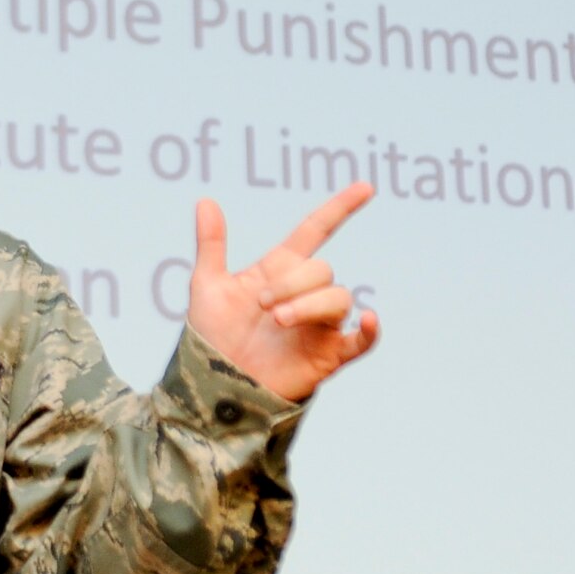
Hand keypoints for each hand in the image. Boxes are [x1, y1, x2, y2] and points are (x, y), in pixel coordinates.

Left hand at [186, 183, 380, 401]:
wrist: (213, 385)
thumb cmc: (212, 338)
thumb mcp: (207, 287)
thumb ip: (211, 245)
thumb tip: (205, 201)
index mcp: (280, 271)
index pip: (317, 231)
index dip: (340, 209)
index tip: (364, 188)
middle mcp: (305, 294)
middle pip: (321, 269)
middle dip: (292, 283)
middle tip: (262, 306)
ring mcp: (319, 325)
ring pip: (338, 298)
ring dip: (309, 305)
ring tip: (277, 321)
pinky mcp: (328, 355)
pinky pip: (362, 341)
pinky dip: (370, 331)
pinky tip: (368, 319)